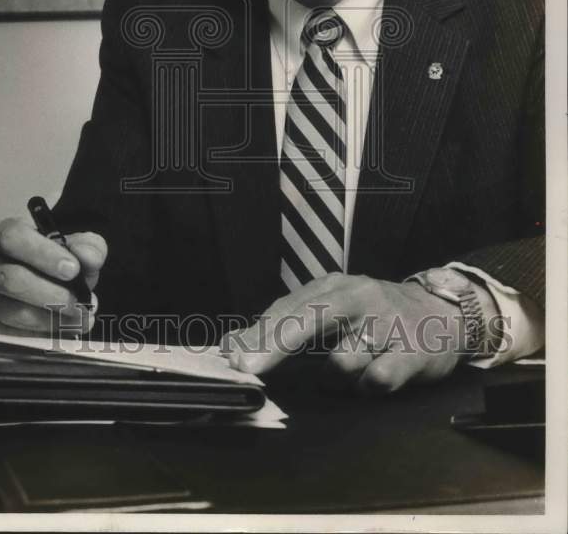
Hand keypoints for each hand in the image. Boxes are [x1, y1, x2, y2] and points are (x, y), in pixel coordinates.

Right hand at [0, 217, 106, 335]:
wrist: (38, 286)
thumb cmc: (53, 264)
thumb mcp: (72, 249)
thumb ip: (86, 246)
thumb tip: (89, 258)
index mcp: (3, 236)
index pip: (13, 238)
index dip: (43, 254)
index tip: (73, 269)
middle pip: (11, 279)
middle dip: (51, 294)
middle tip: (81, 302)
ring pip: (12, 311)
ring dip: (52, 319)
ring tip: (80, 318)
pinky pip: (10, 336)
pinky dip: (41, 337)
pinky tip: (62, 333)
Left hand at [222, 273, 474, 393]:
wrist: (442, 313)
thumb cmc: (373, 315)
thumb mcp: (330, 309)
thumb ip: (284, 325)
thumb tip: (232, 346)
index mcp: (333, 287)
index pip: (289, 308)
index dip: (260, 335)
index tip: (234, 358)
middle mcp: (358, 297)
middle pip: (311, 318)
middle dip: (277, 345)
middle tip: (249, 368)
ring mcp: (386, 323)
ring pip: (342, 362)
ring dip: (340, 376)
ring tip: (356, 366)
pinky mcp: (412, 351)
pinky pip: (376, 380)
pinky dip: (370, 386)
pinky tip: (377, 376)